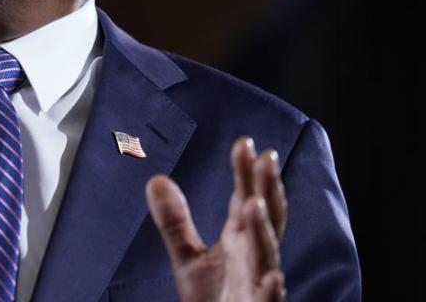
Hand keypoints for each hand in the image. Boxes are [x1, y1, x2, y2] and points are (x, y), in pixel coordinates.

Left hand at [146, 137, 286, 300]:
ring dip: (262, 230)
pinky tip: (272, 277)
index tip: (244, 143)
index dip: (246, 172)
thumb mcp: (188, 257)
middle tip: (266, 158)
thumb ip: (175, 221)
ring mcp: (258, 284)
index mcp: (240, 240)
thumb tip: (156, 179)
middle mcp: (254, 256)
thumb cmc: (213, 299)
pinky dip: (271, 289)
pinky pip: (268, 301)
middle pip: (264, 217)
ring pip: (265, 254)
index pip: (245, 198)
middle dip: (266, 188)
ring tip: (253, 203)